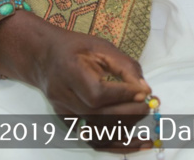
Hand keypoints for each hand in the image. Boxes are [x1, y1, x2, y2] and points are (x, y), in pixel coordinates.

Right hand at [0, 12, 152, 153]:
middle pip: (97, 115)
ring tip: (143, 124)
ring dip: (124, 131)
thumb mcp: (102, 47)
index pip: (97, 93)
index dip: (123, 96)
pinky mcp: (66, 122)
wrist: (45, 56)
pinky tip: (133, 144)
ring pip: (95, 132)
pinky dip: (113, 145)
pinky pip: (91, 139)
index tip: (144, 93)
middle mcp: (62, 94)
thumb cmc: (77, 48)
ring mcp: (62, 111)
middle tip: (148, 106)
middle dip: (128, 113)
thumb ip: (125, 66)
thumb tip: (145, 90)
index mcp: (70, 70)